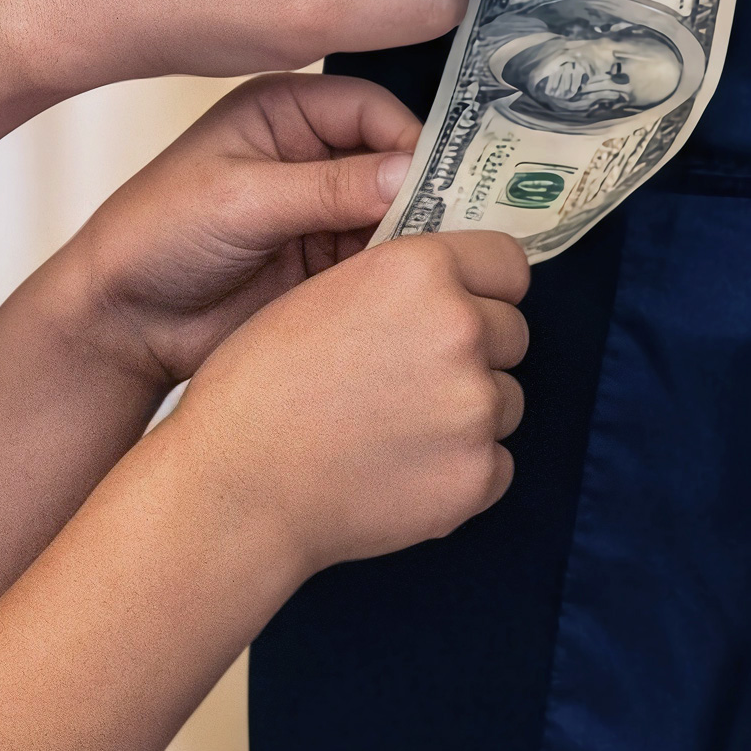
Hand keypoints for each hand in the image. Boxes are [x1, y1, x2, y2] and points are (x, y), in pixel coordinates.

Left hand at [47, 76, 425, 395]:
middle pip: (394, 163)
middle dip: (423, 195)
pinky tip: (408, 299)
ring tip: (434, 273)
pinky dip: (395, 279)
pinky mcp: (325, 267)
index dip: (412, 142)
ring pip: (395, 218)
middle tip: (455, 233)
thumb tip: (410, 173)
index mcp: (285, 111)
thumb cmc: (156, 235)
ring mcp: (321, 213)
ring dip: (413, 242)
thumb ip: (327, 187)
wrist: (122, 321)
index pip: (373, 109)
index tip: (443, 185)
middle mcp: (311, 154)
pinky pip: (379, 265)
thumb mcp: (241, 199)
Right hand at [167, 230, 531, 578]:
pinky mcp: (478, 476)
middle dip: (476, 351)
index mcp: (419, 271)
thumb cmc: (258, 387)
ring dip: (468, 411)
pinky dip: (462, 469)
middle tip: (412, 377)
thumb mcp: (319, 292)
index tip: (465, 303)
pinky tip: (403, 470)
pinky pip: (497, 463)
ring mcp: (475, 408)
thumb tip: (446, 288)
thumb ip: (396, 282)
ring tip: (396, 428)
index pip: (507, 263)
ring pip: (506, 399)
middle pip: (512, 332)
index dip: (484, 284)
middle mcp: (461, 329)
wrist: (238, 487)